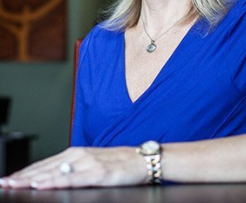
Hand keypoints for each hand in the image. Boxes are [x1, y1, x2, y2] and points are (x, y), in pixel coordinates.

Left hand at [0, 146, 147, 188]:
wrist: (140, 160)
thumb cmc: (117, 164)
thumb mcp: (91, 164)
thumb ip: (73, 170)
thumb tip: (53, 179)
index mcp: (74, 153)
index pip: (44, 164)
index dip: (25, 172)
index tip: (8, 179)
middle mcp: (77, 155)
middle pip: (44, 168)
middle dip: (22, 177)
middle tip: (3, 183)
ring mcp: (86, 163)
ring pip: (53, 173)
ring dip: (31, 179)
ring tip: (14, 184)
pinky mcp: (96, 173)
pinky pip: (71, 179)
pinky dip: (53, 182)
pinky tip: (41, 184)